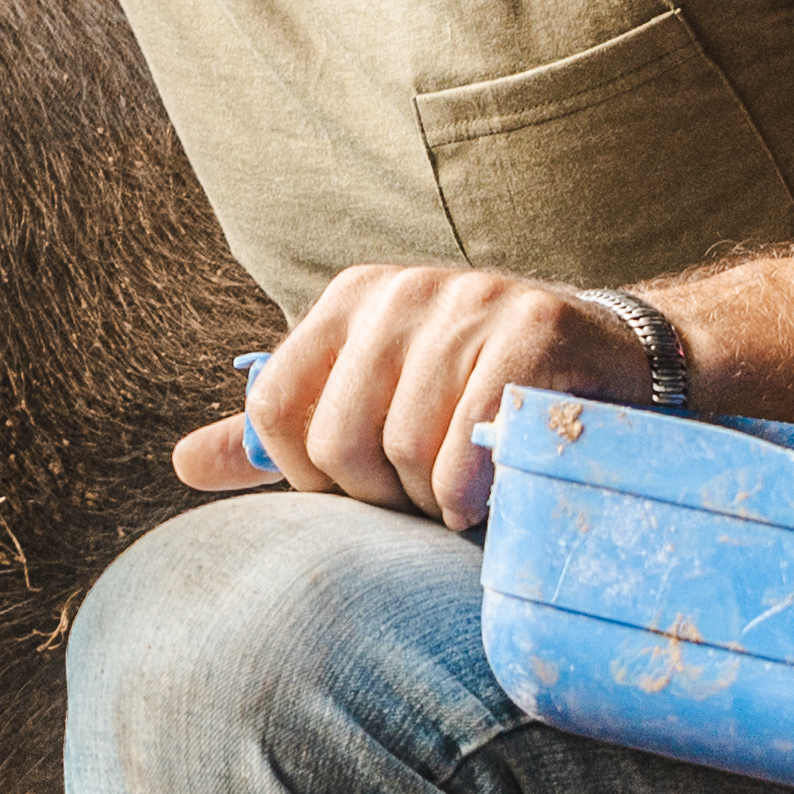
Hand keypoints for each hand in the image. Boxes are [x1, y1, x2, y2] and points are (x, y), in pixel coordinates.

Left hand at [171, 264, 656, 529]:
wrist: (611, 368)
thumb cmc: (474, 401)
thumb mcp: (371, 405)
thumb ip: (281, 435)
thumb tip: (182, 462)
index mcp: (347, 300)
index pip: (274, 412)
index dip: (310, 479)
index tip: (361, 490)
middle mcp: (400, 289)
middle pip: (338, 442)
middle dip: (380, 499)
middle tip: (423, 502)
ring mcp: (469, 300)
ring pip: (406, 452)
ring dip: (436, 504)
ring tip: (464, 495)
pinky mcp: (533, 329)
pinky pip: (471, 447)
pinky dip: (475, 496)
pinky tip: (491, 500)